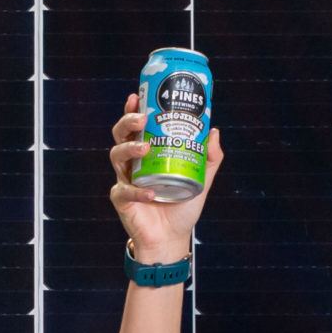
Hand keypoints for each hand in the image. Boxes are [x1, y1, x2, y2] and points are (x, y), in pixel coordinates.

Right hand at [108, 91, 223, 263]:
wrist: (172, 237)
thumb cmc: (181, 205)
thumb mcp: (201, 179)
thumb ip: (209, 158)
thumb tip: (215, 131)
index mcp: (147, 152)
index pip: (135, 126)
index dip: (133, 109)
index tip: (137, 96)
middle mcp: (132, 162)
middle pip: (120, 134)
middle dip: (127, 122)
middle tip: (141, 119)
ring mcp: (124, 179)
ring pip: (116, 156)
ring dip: (129, 148)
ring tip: (145, 147)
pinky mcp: (122, 199)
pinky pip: (124, 191)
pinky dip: (137, 191)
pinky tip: (149, 193)